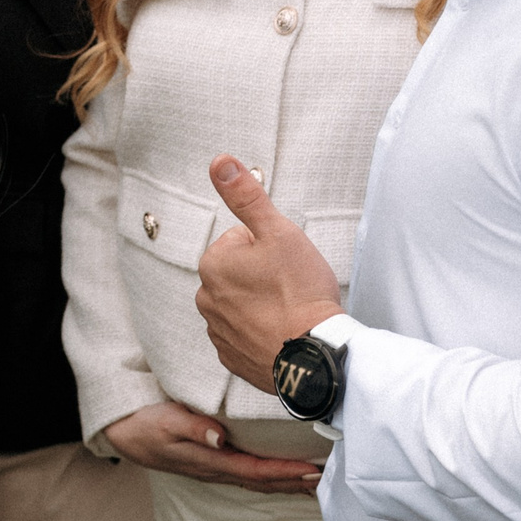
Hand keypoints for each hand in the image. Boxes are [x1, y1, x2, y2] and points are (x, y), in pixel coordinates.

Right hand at [102, 401, 322, 495]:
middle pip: (262, 481)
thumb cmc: (143, 423)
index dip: (284, 472)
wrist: (121, 430)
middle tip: (326, 481)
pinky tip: (281, 473)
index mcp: (208, 460)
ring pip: (257, 479)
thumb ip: (193, 428)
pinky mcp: (211, 460)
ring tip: (313, 482)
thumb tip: (220, 438)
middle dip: (294, 482)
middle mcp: (215, 468)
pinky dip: (270, 475)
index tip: (310, 471)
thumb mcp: (164, 421)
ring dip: (285, 482)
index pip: (255, 470)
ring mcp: (213, 467)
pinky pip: (248, 472)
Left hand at [196, 156, 346, 395]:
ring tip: (290, 311)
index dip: (270, 247)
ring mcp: (218, 331)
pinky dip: (263, 332)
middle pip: (241, 272)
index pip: (242, 240)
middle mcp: (206, 299)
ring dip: (264, 304)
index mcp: (212, 265)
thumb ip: (246, 196)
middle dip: (263, 275)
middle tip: (290, 287)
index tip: (285, 264)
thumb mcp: (278, 231)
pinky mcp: (232, 358)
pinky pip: (246, 335)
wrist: (314, 356)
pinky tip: (283, 333)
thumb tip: (220, 162)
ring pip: (244, 303)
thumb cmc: (300, 293)